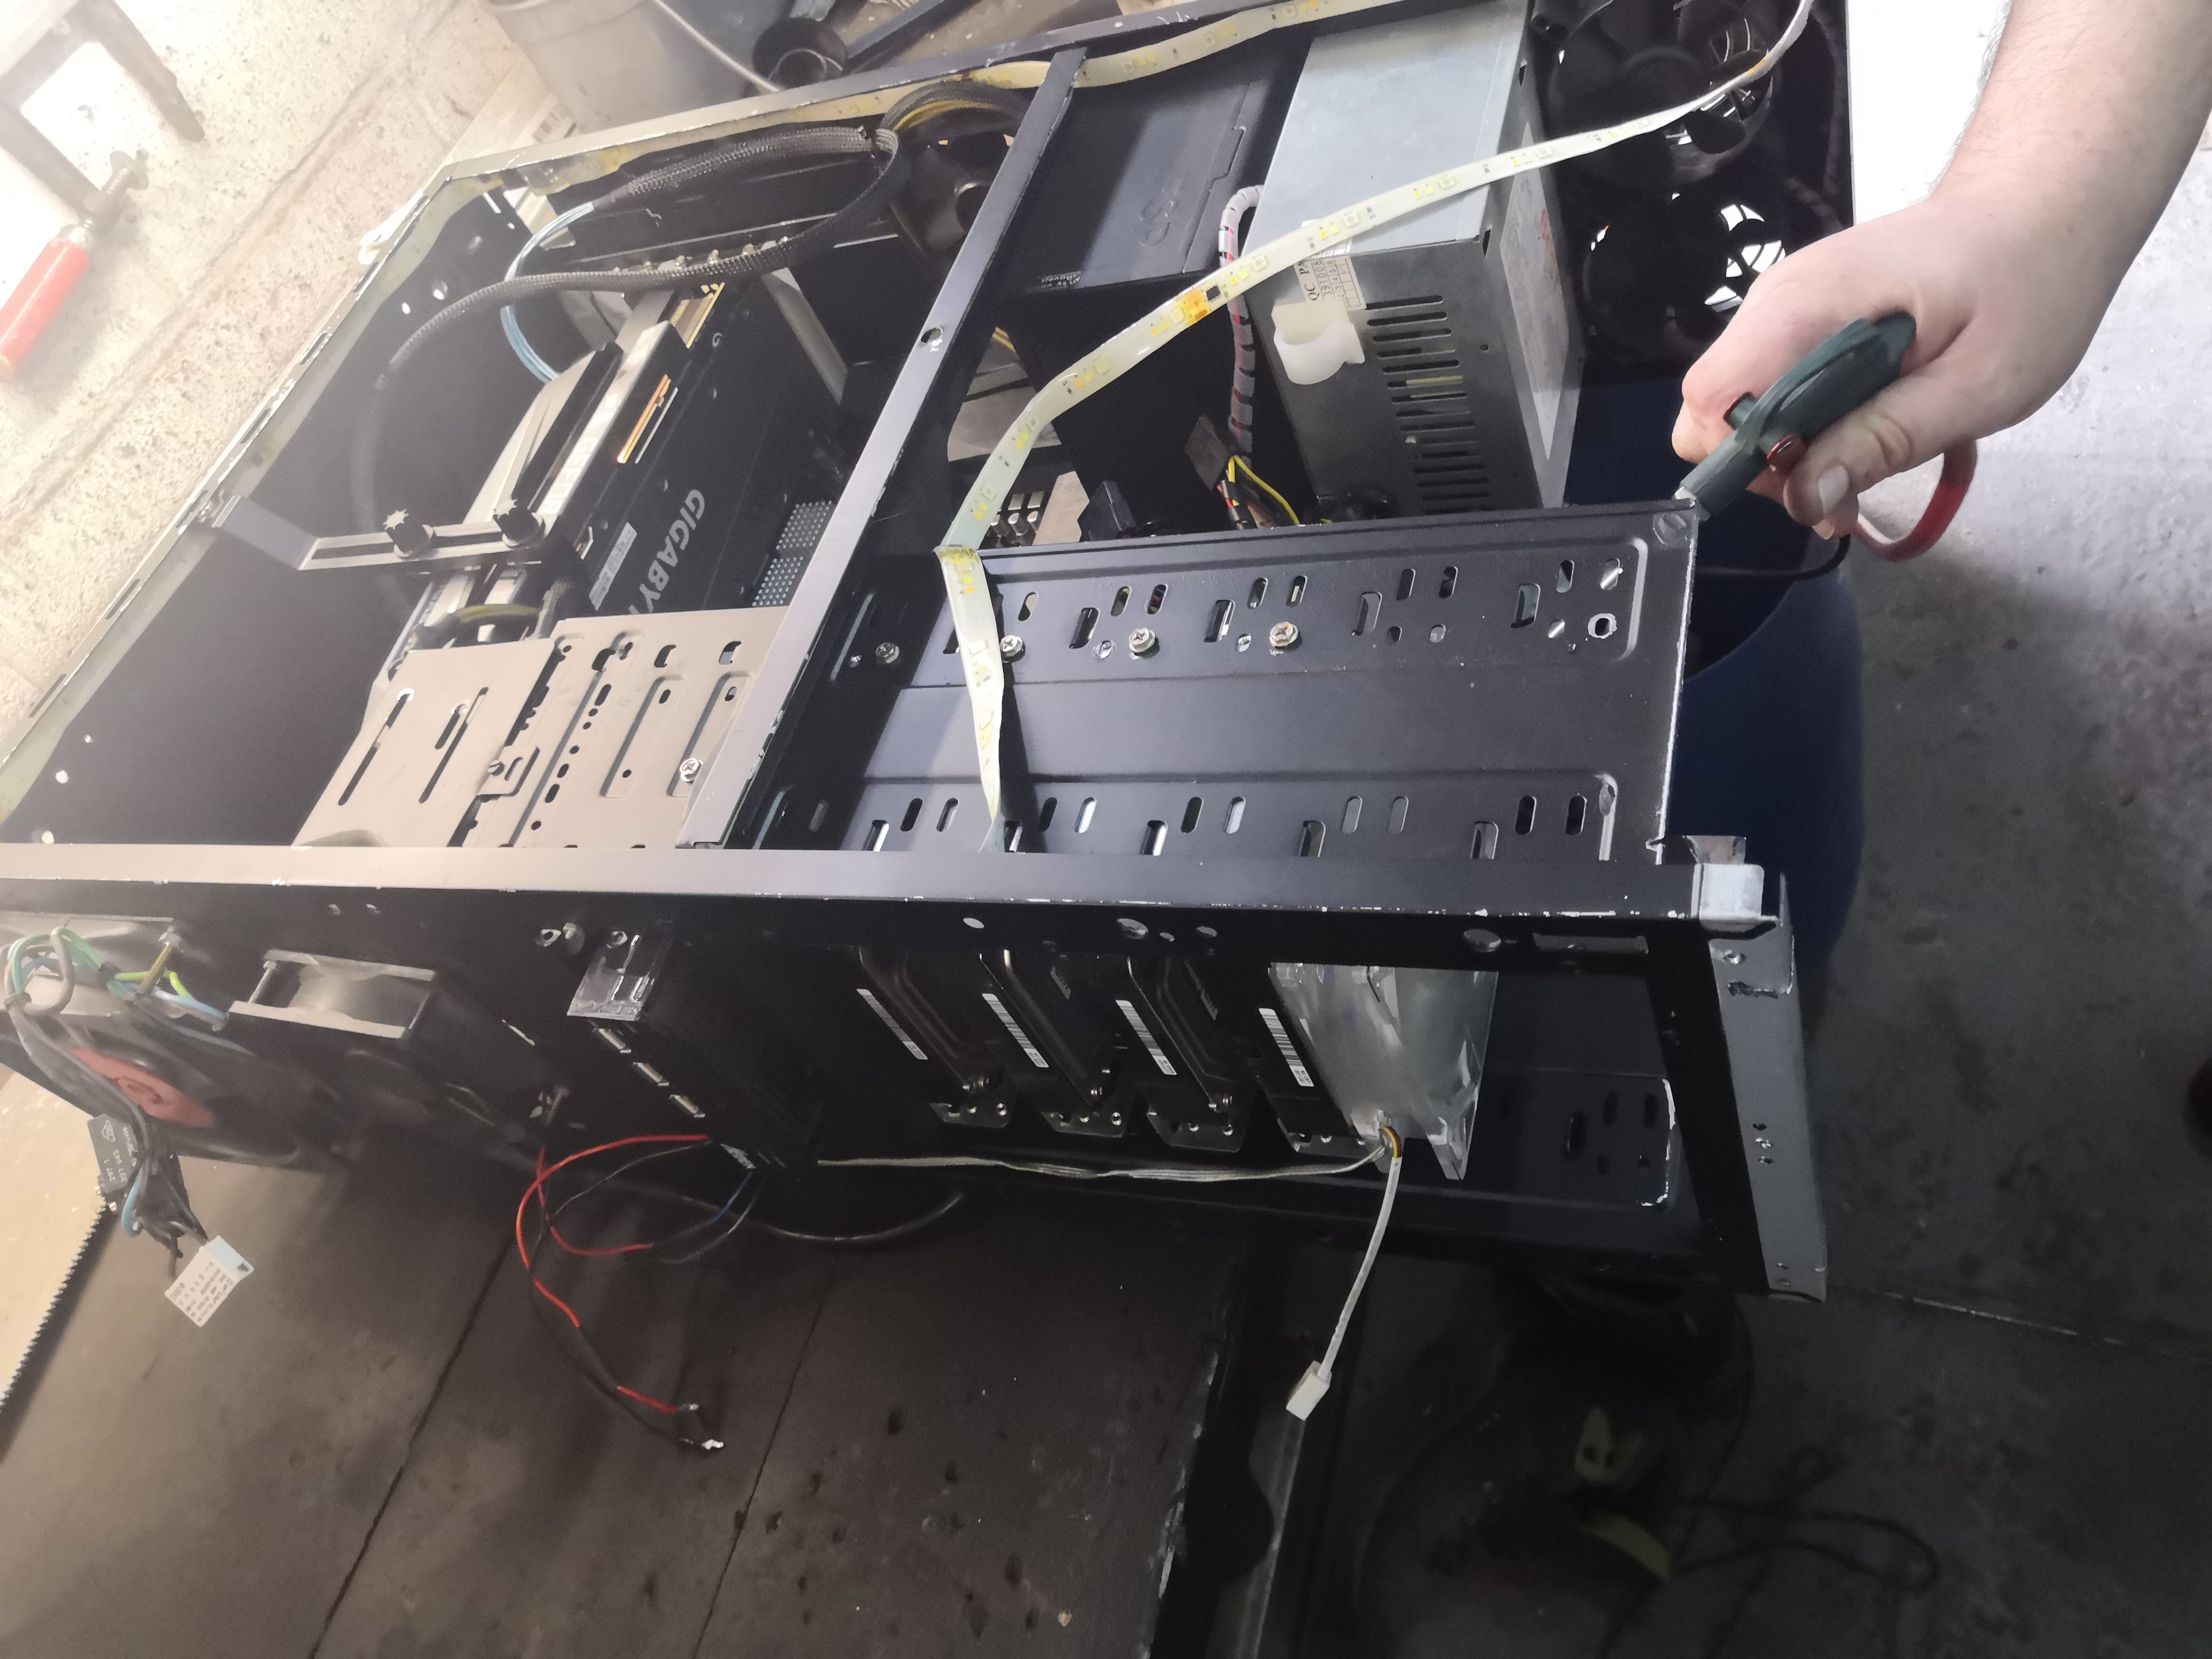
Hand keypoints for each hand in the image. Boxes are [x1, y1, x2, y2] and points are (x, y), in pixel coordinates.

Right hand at [1672, 191, 2110, 537]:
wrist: (2043, 207)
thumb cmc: (2028, 285)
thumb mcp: (1979, 384)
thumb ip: (1888, 440)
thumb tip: (1807, 499)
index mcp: (1808, 306)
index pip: (1713, 397)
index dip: (1746, 459)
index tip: (1815, 484)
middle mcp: (1777, 302)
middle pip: (1714, 410)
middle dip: (1769, 467)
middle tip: (1851, 488)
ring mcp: (1785, 307)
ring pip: (1740, 406)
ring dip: (1792, 452)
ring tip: (1868, 461)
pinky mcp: (1802, 318)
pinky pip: (1771, 387)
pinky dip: (1806, 424)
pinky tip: (1865, 425)